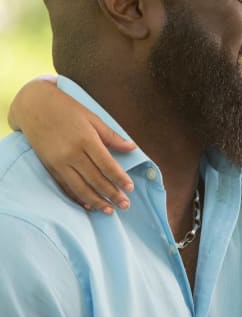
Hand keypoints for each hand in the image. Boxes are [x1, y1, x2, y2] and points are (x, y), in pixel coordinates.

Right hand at [13, 79, 135, 213]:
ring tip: (109, 210)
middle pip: (95, 179)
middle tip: (125, 205)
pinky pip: (65, 187)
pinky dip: (77, 197)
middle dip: (111, 194)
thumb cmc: (67, 109)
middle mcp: (71, 154)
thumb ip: (112, 136)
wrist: (34, 106)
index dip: (119, 178)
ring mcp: (59, 162)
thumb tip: (133, 147)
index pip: (107, 165)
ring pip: (80, 187)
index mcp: (86, 140)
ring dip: (96, 201)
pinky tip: (88, 205)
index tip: (130, 188)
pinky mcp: (49, 167)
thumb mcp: (92, 118)